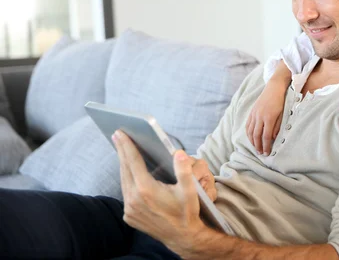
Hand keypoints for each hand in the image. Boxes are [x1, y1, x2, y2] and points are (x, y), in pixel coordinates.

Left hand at [112, 130, 208, 252]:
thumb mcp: (189, 190)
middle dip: (122, 152)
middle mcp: (134, 200)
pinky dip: (127, 180)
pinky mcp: (129, 216)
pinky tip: (130, 173)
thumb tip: (178, 153)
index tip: (120, 133)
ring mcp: (129, 210)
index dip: (127, 146)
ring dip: (123, 165)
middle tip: (118, 136)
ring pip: (124, 181)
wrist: (183, 237)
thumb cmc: (187, 211)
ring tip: (122, 151)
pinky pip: (125, 193)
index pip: (133, 162)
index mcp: (146, 190)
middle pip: (125, 169)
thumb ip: (184, 170)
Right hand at [246, 78, 286, 154]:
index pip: (266, 136)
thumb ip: (277, 127)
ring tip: (256, 148)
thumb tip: (273, 138)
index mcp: (269, 118)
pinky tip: (251, 138)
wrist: (274, 88)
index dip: (266, 146)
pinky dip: (248, 133)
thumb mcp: (282, 114)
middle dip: (258, 146)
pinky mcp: (251, 112)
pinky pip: (247, 125)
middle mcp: (260, 117)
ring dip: (252, 141)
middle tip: (261, 153)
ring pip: (250, 131)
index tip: (267, 153)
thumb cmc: (280, 101)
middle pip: (257, 135)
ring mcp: (254, 114)